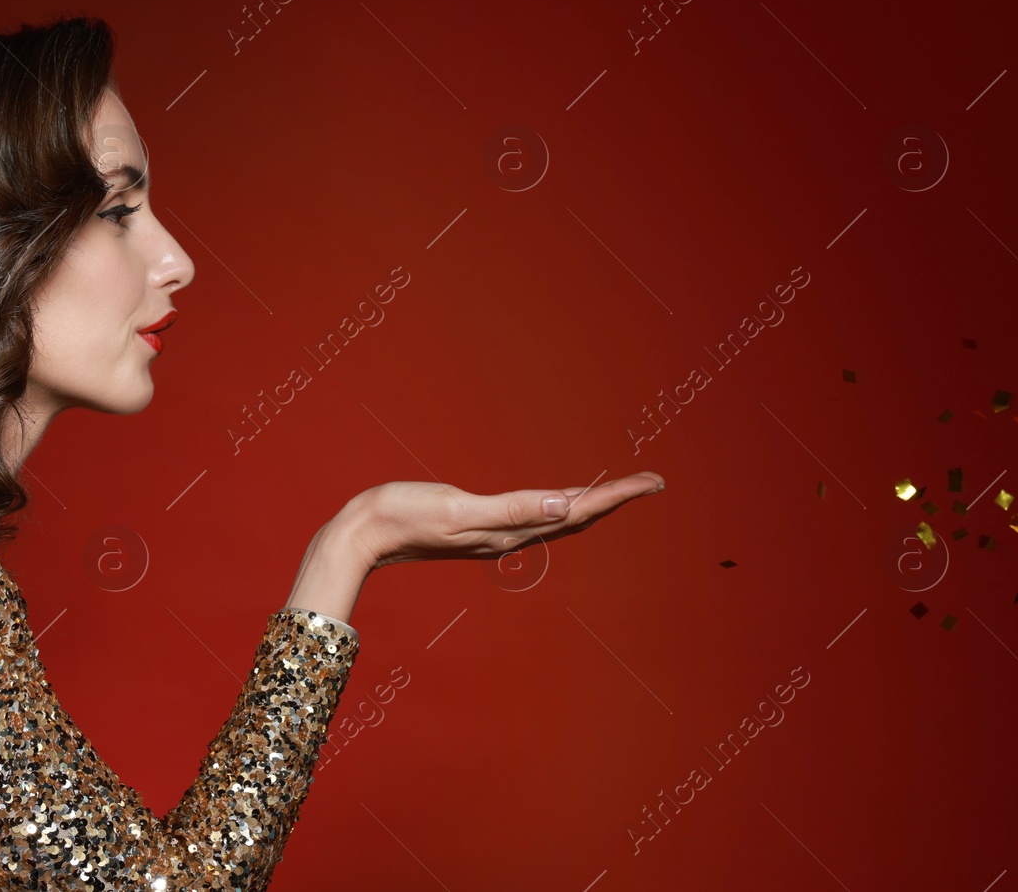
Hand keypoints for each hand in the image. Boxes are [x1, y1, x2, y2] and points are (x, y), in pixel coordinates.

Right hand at [342, 472, 664, 568]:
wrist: (363, 534)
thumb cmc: (403, 516)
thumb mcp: (459, 507)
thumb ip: (512, 509)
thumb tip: (564, 503)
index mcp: (510, 531)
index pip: (577, 511)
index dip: (618, 496)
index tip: (654, 482)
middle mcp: (509, 536)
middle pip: (576, 516)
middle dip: (616, 499)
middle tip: (653, 482)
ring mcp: (495, 534)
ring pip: (558, 518)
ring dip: (592, 504)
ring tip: (620, 491)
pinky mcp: (479, 526)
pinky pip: (534, 516)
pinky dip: (559, 506)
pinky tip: (559, 502)